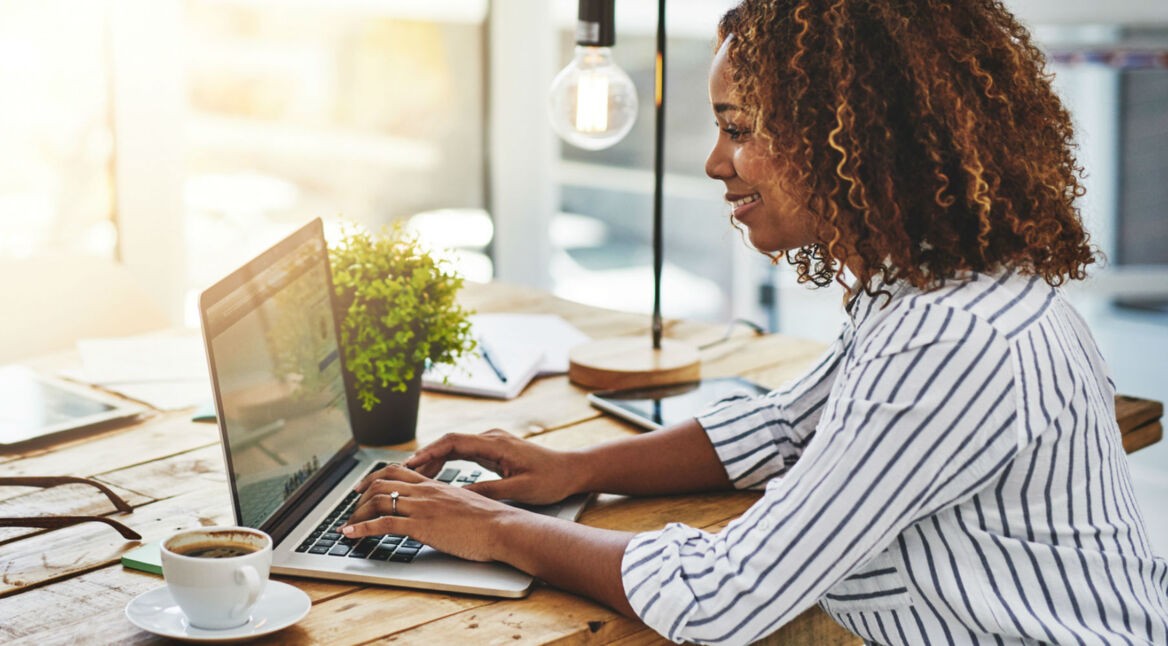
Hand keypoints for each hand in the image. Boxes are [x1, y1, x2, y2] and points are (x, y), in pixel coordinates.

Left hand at [341, 464, 523, 561]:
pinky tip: (350, 534)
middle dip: (360, 496)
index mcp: (435, 485)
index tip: (362, 488)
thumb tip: (441, 510)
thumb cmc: (490, 521)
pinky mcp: (421, 526)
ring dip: (357, 514)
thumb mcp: (464, 504)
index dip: (374, 478)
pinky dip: (361, 528)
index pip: (397, 472)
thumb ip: (448, 503)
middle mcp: (425, 492)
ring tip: (348, 525)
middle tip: (350, 508)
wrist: (502, 527)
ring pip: (378, 501)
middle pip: (381, 483)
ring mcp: (422, 508)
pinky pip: (383, 524)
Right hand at [403, 429, 583, 505]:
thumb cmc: (551, 479)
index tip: (410, 464)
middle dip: (425, 456)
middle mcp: (491, 438)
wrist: (572, 470)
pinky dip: (447, 462)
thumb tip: (459, 496)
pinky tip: (435, 475)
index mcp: (496, 443)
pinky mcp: (494, 451)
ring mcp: (492, 443)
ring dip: (434, 460)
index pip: (453, 442)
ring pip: (454, 447)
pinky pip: (463, 453)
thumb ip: (489, 491)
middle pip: (449, 442)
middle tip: (402, 473)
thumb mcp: (519, 489)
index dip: (429, 452)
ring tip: (412, 476)